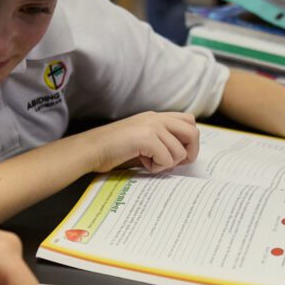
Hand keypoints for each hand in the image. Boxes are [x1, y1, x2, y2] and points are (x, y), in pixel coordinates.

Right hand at [82, 111, 199, 173]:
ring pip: (179, 151)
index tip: (179, 155)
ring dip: (167, 163)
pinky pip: (167, 159)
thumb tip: (184, 156)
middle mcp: (156, 118)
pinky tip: (143, 164)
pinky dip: (157, 167)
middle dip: (189, 152)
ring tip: (148, 162)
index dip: (190, 141)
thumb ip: (162, 142)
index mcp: (156, 117)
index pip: (189, 121)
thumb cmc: (114, 150)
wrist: (91, 149)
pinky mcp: (147, 138)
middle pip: (193, 132)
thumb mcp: (142, 141)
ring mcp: (152, 126)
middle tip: (174, 163)